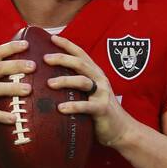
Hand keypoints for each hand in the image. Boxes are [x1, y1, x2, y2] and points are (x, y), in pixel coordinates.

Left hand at [45, 34, 138, 152]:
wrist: (121, 129)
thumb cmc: (100, 111)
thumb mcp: (89, 94)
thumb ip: (76, 85)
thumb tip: (50, 80)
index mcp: (95, 73)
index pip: (81, 54)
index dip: (67, 44)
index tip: (52, 37)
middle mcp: (99, 79)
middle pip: (80, 63)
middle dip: (62, 59)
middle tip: (45, 59)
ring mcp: (102, 93)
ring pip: (82, 81)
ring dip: (65, 81)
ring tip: (49, 84)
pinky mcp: (102, 109)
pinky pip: (86, 106)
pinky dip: (73, 106)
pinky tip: (60, 108)